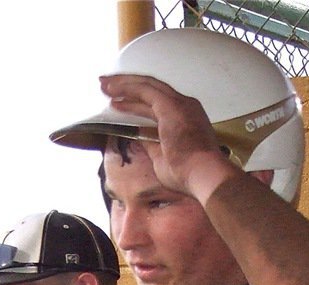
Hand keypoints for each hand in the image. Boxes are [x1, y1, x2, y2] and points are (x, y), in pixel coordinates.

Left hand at [100, 73, 236, 202]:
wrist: (204, 176)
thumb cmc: (188, 175)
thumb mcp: (163, 159)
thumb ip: (151, 144)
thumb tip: (139, 137)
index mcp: (186, 118)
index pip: (158, 103)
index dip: (137, 101)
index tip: (120, 102)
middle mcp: (184, 106)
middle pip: (152, 89)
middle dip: (127, 86)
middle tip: (108, 86)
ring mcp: (178, 104)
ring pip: (147, 86)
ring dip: (124, 85)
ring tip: (104, 85)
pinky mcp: (170, 106)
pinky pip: (145, 90)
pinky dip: (127, 89)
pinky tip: (112, 91)